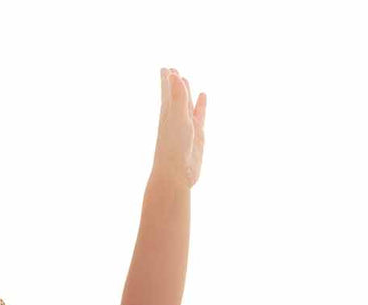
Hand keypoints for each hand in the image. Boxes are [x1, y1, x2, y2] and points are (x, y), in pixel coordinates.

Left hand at [152, 65, 205, 188]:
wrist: (176, 174)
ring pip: (187, 104)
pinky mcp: (197, 134)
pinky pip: (199, 115)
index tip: (165, 68)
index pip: (167, 90)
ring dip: (187, 92)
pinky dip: (200, 105)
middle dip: (174, 83)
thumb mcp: (176, 117)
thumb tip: (174, 75)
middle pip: (175, 95)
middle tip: (172, 71)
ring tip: (186, 80)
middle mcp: (176, 117)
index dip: (167, 79)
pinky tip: (202, 97)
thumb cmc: (173, 146)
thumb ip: (178, 96)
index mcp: (168, 112)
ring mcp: (187, 126)